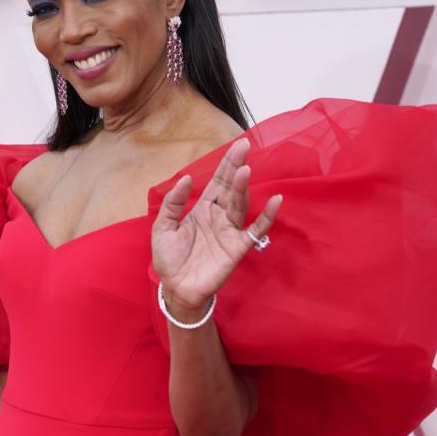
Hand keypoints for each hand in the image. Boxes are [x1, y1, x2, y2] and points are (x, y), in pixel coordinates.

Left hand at [151, 138, 282, 312]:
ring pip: (240, 205)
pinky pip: (255, 230)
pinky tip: (275, 201)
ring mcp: (230, 231)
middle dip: (237, 167)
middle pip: (231, 188)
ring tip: (245, 170)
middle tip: (244, 146)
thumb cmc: (169, 260)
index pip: (217, 182)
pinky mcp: (237, 249)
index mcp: (202, 209)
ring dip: (243, 188)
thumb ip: (173, 203)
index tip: (237, 145)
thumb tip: (185, 179)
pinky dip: (266, 216)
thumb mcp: (162, 228)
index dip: (226, 164)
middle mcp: (219, 216)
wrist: (175, 289)